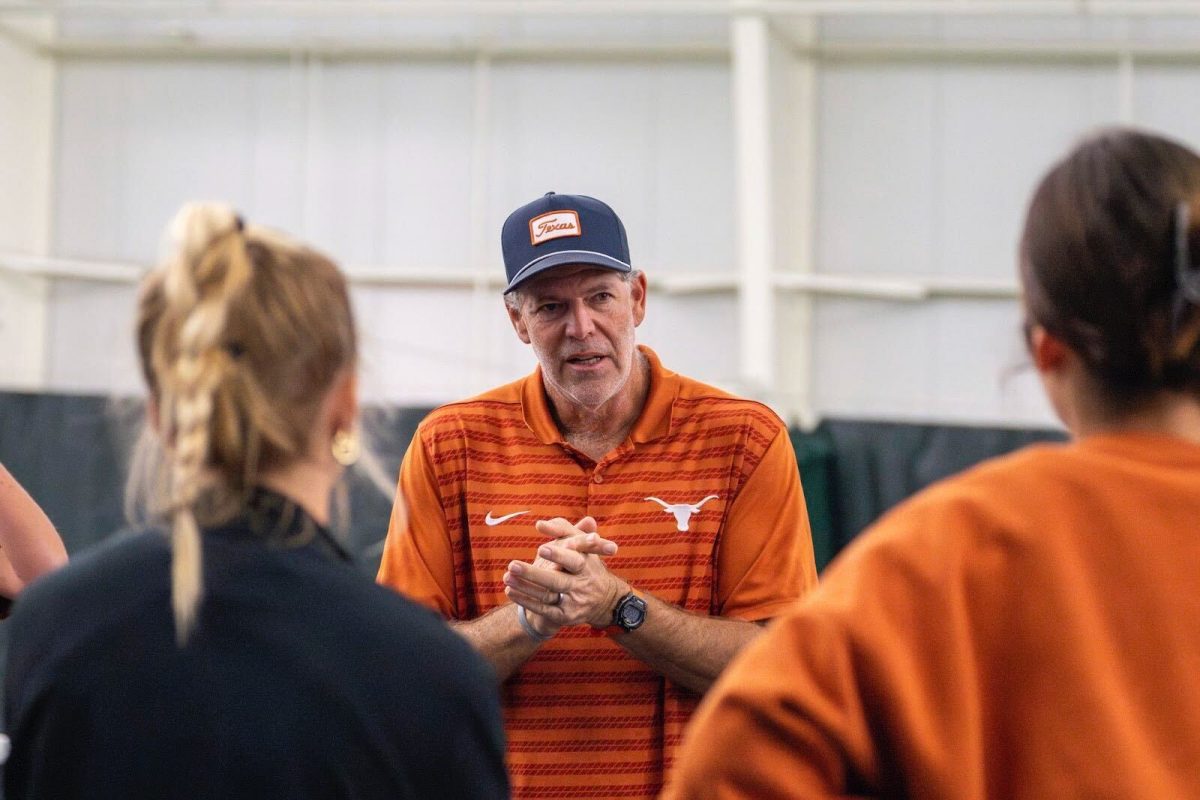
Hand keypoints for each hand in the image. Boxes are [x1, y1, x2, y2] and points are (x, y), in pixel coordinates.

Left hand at [503, 517, 626, 629]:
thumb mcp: (580, 543)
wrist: (602, 599)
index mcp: (587, 564)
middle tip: (513, 565)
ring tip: (506, 576)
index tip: (541, 549)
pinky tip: (511, 591)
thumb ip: (562, 529)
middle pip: (557, 581)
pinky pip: (543, 610)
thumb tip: (540, 524)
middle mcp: (582, 585)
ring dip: (524, 587)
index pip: (574, 560)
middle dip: (534, 574)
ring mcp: (574, 602)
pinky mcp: (565, 616)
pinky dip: (526, 601)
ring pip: (547, 595)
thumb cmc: (585, 563)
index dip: (559, 555)